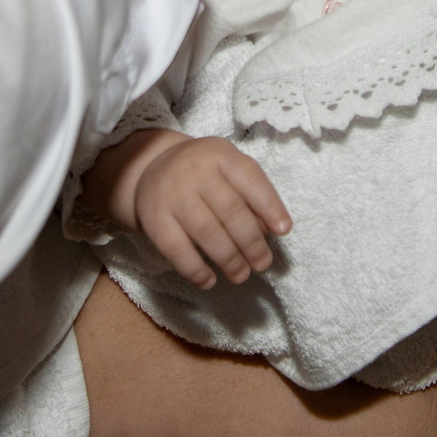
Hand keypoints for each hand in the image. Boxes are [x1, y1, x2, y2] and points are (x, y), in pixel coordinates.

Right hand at [119, 133, 292, 288]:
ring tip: (241, 275)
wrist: (152, 165)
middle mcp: (195, 172)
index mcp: (220, 156)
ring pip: (206, 232)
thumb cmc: (204, 173)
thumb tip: (271, 230)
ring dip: (228, 259)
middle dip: (251, 243)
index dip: (270, 206)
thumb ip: (252, 195)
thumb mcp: (229, 170)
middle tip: (262, 263)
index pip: (250, 179)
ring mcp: (172, 195)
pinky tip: (209, 280)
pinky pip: (176, 249)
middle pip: (230, 211)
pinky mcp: (154, 218)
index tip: (284, 230)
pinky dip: (195, 269)